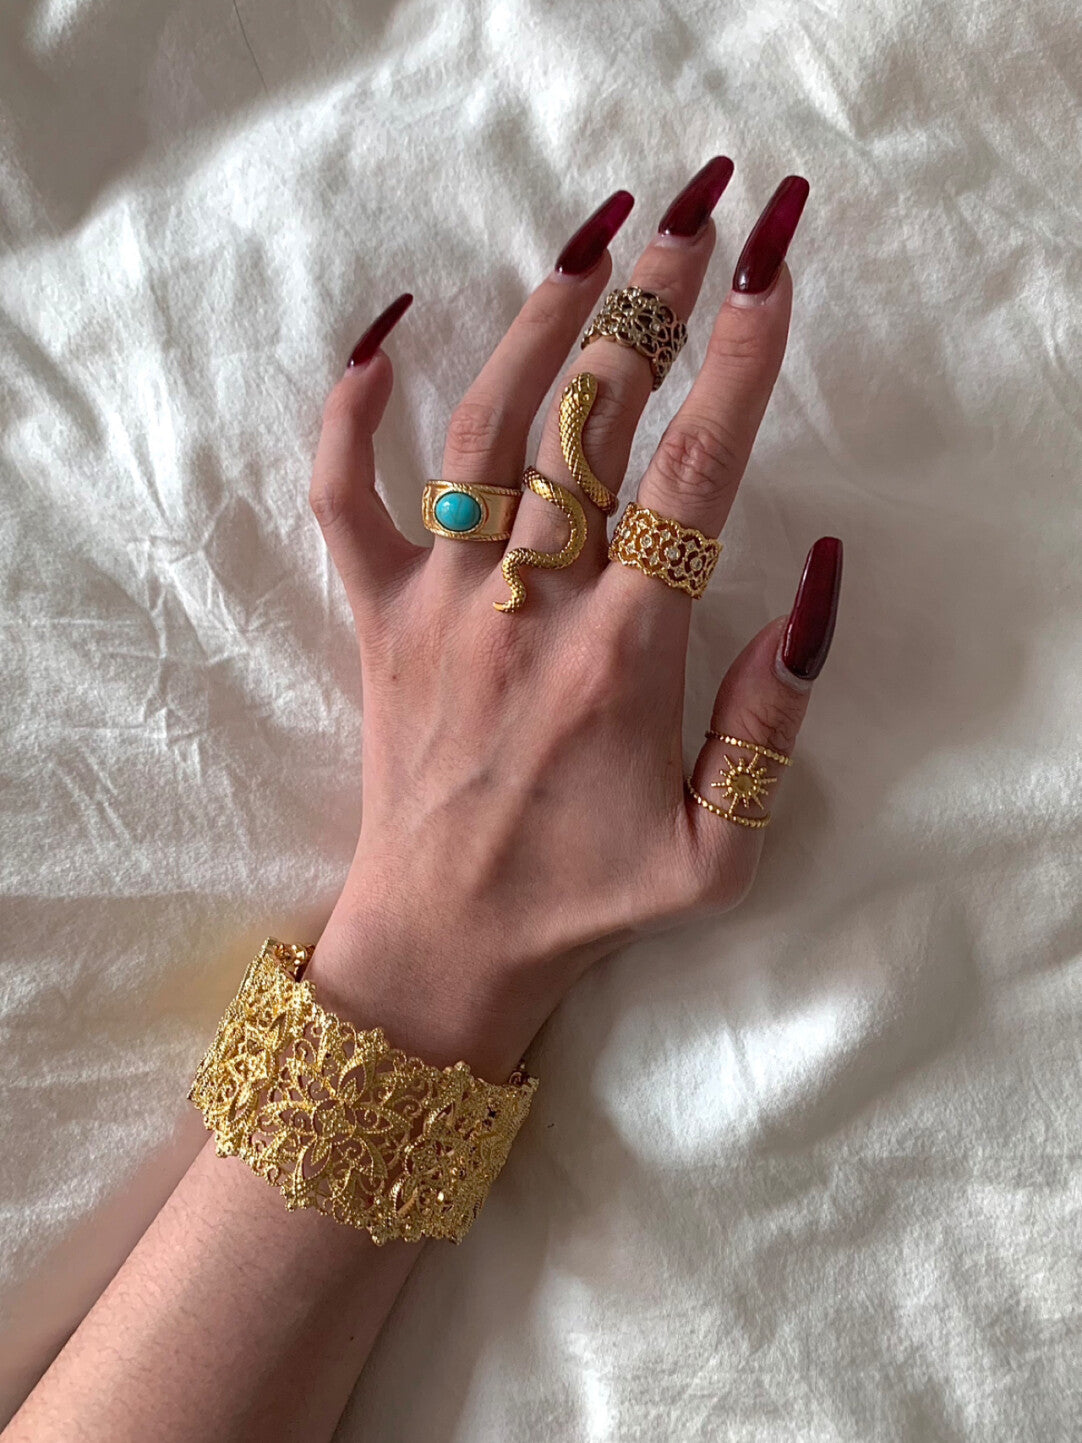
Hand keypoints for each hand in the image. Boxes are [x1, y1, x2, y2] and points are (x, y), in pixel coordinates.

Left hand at [304, 163, 841, 1079]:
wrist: (440, 942)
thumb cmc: (584, 898)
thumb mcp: (720, 850)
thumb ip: (773, 721)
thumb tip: (816, 582)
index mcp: (621, 657)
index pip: (693, 480)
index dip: (738, 365)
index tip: (773, 271)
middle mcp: (526, 608)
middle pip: (592, 423)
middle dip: (653, 305)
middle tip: (699, 212)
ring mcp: (438, 603)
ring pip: (486, 429)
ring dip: (543, 322)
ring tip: (599, 235)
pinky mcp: (373, 616)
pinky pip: (340, 497)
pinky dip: (349, 413)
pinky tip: (383, 336)